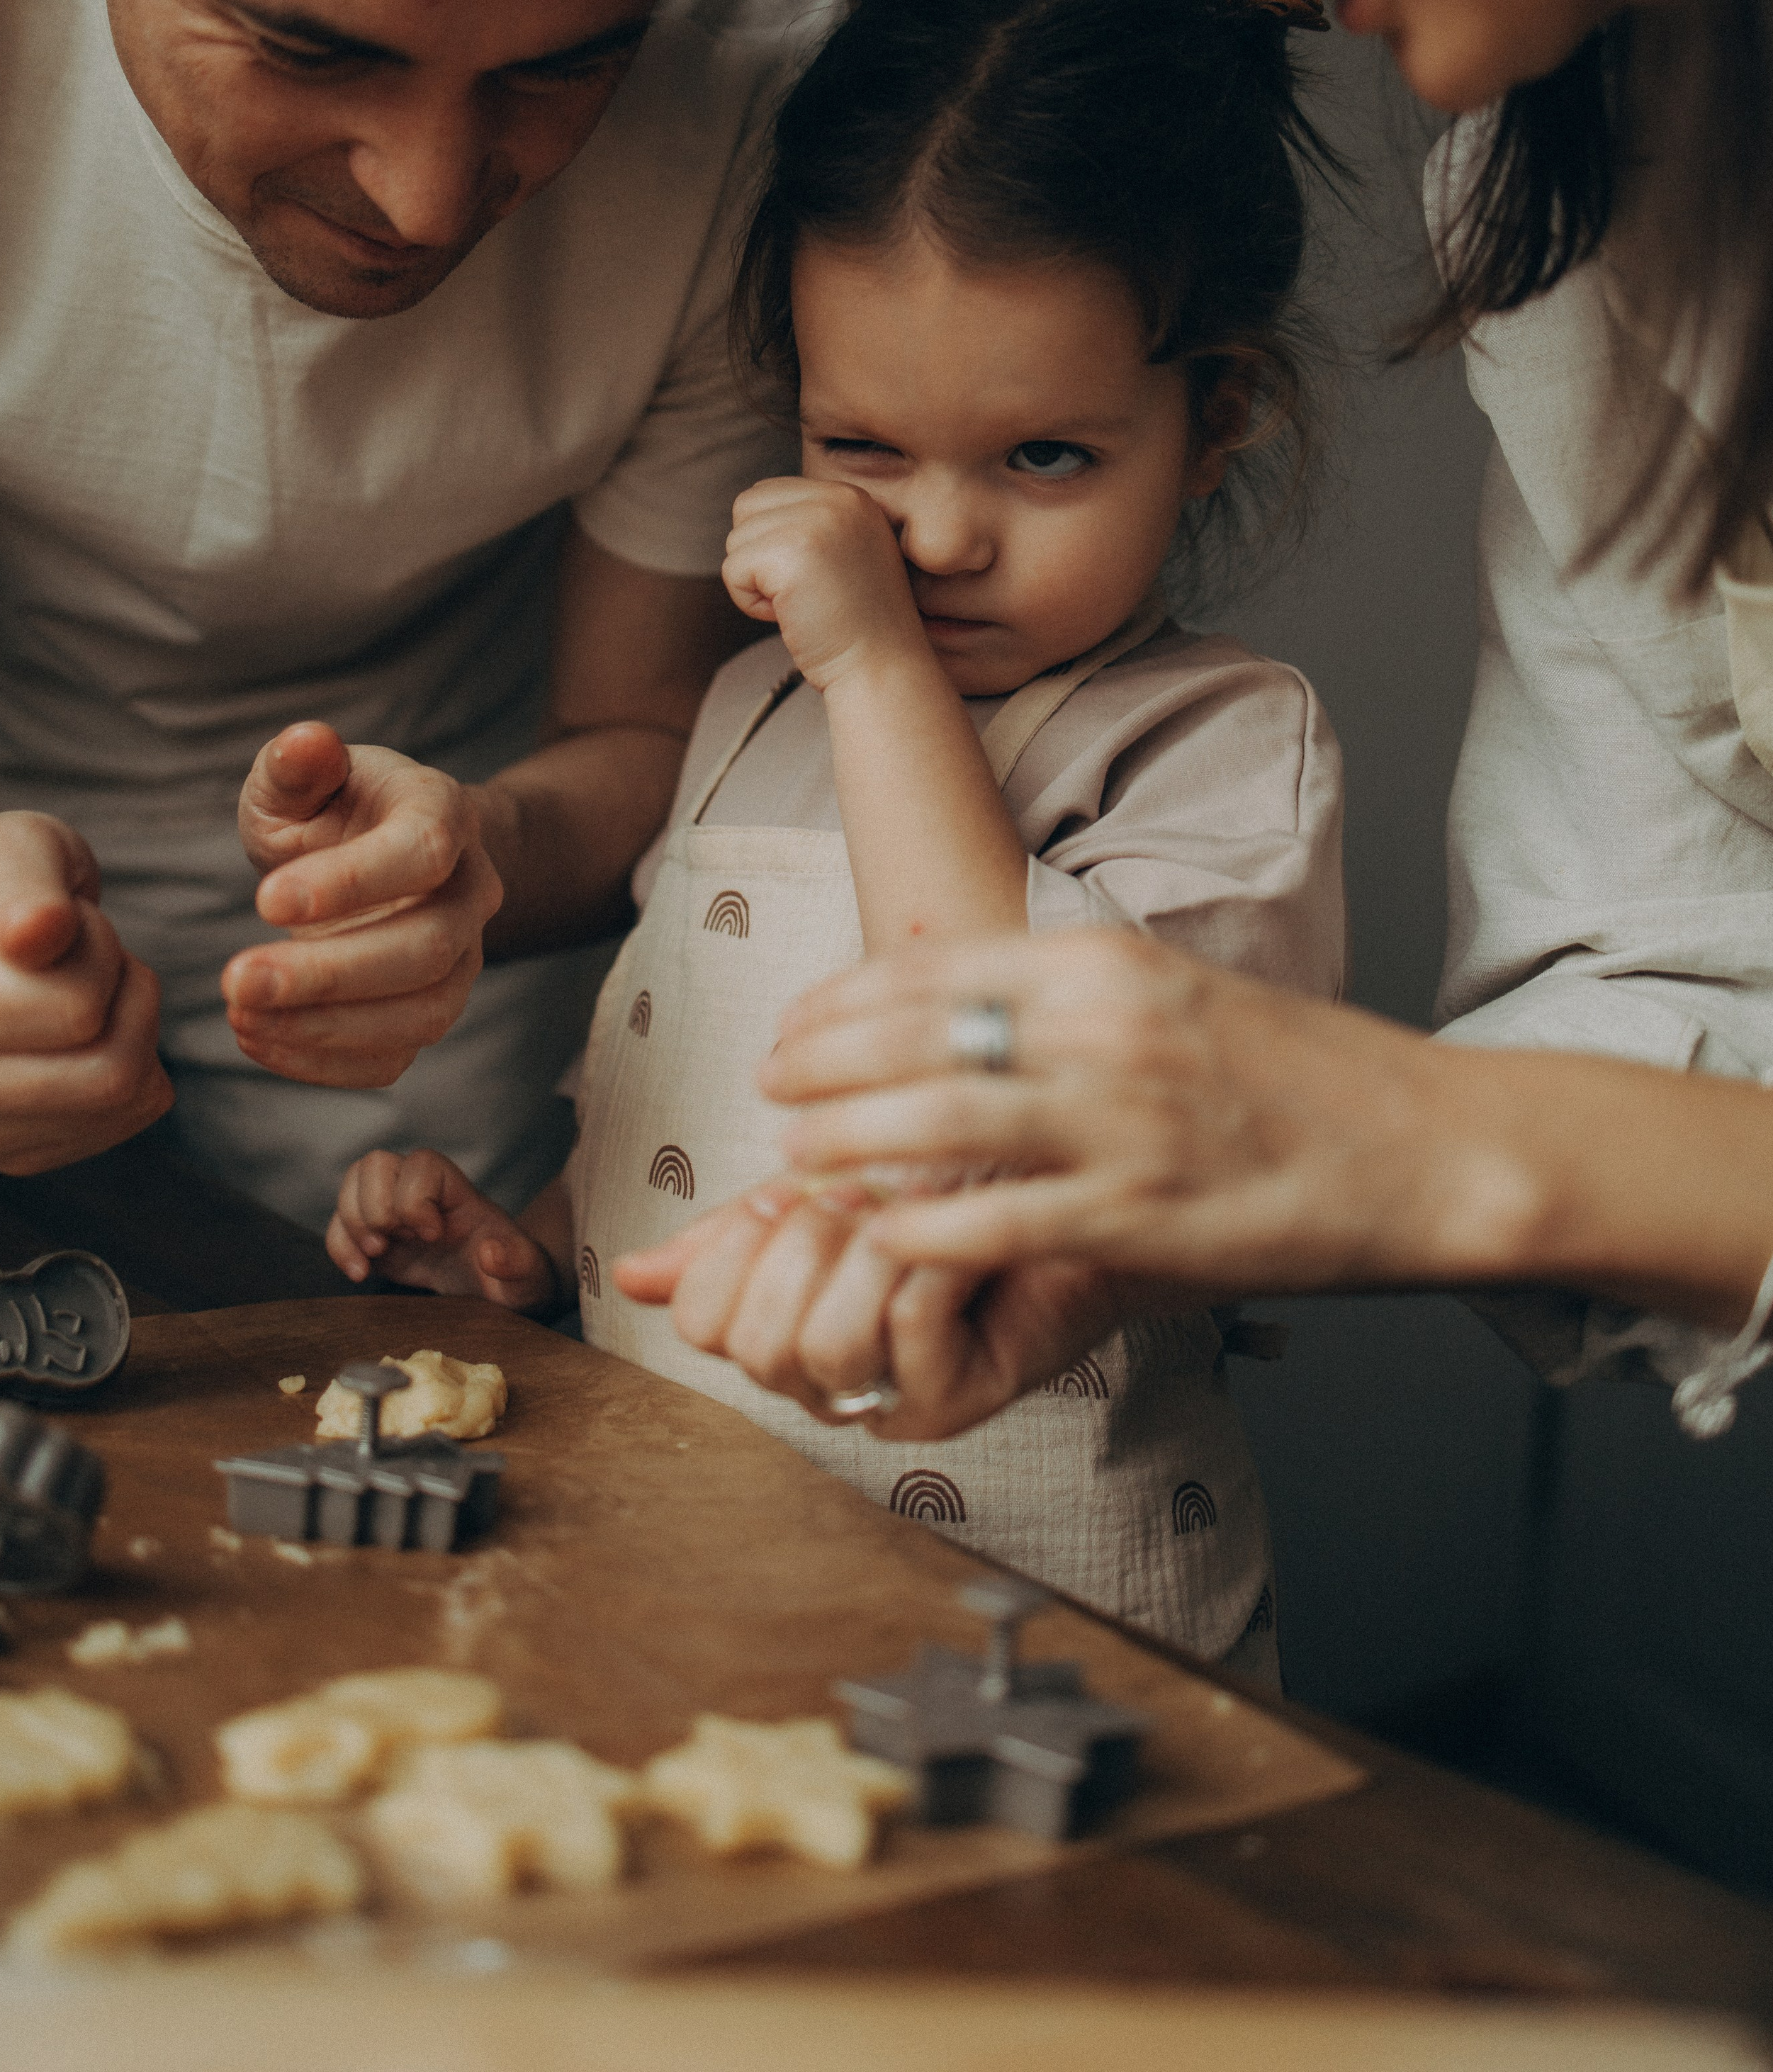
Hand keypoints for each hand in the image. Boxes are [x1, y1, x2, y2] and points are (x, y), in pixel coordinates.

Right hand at [0, 811, 171, 1173]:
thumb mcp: (7, 848)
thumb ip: (22, 881)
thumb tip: (36, 933)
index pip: (77, 1009)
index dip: (94, 945)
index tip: (55, 918)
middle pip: (110, 1071)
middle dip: (123, 987)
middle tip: (78, 951)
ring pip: (123, 1100)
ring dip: (130, 1023)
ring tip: (78, 983)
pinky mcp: (12, 1153)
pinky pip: (125, 1117)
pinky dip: (130, 1060)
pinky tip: (78, 1027)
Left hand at [224, 724, 502, 1088]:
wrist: (374, 853)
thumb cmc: (331, 807)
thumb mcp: (301, 775)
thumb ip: (297, 763)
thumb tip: (306, 741)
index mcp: (444, 813)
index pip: (422, 853)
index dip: (350, 883)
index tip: (263, 902)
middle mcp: (470, 891)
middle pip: (428, 948)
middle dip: (330, 975)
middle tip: (236, 980)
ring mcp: (461, 959)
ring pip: (425, 1013)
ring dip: (326, 1028)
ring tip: (240, 1015)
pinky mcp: (430, 1010)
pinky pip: (396, 1057)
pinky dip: (324, 1063)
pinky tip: (258, 1038)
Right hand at [326, 1145, 558, 1310]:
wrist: (499, 1292)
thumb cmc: (515, 1279)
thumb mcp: (527, 1277)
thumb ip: (518, 1263)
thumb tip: (490, 1254)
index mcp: (458, 1192)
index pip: (423, 1164)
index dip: (415, 1197)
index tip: (432, 1236)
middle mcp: (422, 1193)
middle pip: (376, 1164)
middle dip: (373, 1208)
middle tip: (387, 1245)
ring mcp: (395, 1213)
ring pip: (352, 1184)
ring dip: (351, 1223)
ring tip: (373, 1257)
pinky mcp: (377, 1238)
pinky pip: (340, 1223)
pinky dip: (339, 1246)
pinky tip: (359, 1274)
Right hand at [614, 1177, 1160, 1438]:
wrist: (1060, 1184)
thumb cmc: (944, 1186)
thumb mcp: (819, 1190)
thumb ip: (730, 1233)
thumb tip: (628, 1273)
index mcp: (783, 1328)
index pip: (704, 1325)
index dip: (732, 1254)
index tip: (778, 1197)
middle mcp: (829, 1379)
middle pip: (757, 1348)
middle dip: (799, 1250)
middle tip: (846, 1196)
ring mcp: (893, 1396)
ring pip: (829, 1348)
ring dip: (863, 1256)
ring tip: (899, 1210)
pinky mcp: (961, 1397)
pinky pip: (907, 1331)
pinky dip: (927, 1261)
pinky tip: (953, 1227)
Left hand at [722, 478, 924, 691]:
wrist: (882, 668)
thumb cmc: (858, 625)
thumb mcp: (844, 553)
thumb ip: (809, 523)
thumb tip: (748, 513)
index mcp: (851, 496)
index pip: (769, 492)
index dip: (772, 541)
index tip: (809, 577)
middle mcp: (837, 499)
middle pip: (747, 507)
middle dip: (758, 554)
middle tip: (801, 592)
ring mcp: (815, 521)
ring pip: (736, 539)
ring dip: (756, 581)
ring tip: (801, 604)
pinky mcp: (790, 552)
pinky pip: (733, 569)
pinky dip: (750, 602)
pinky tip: (791, 616)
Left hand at [758, 927, 1537, 1297]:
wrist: (1431, 1146)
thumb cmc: (1302, 1076)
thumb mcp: (1173, 997)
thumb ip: (1071, 1001)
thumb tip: (963, 1014)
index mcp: (1105, 960)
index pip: (928, 966)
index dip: (838, 1001)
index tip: (791, 1025)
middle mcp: (1101, 1027)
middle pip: (908, 1038)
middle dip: (818, 1068)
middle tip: (767, 1093)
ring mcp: (1119, 1123)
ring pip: (933, 1127)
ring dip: (844, 1146)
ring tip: (795, 1162)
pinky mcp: (1141, 1215)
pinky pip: (994, 1222)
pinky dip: (920, 1230)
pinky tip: (876, 1237)